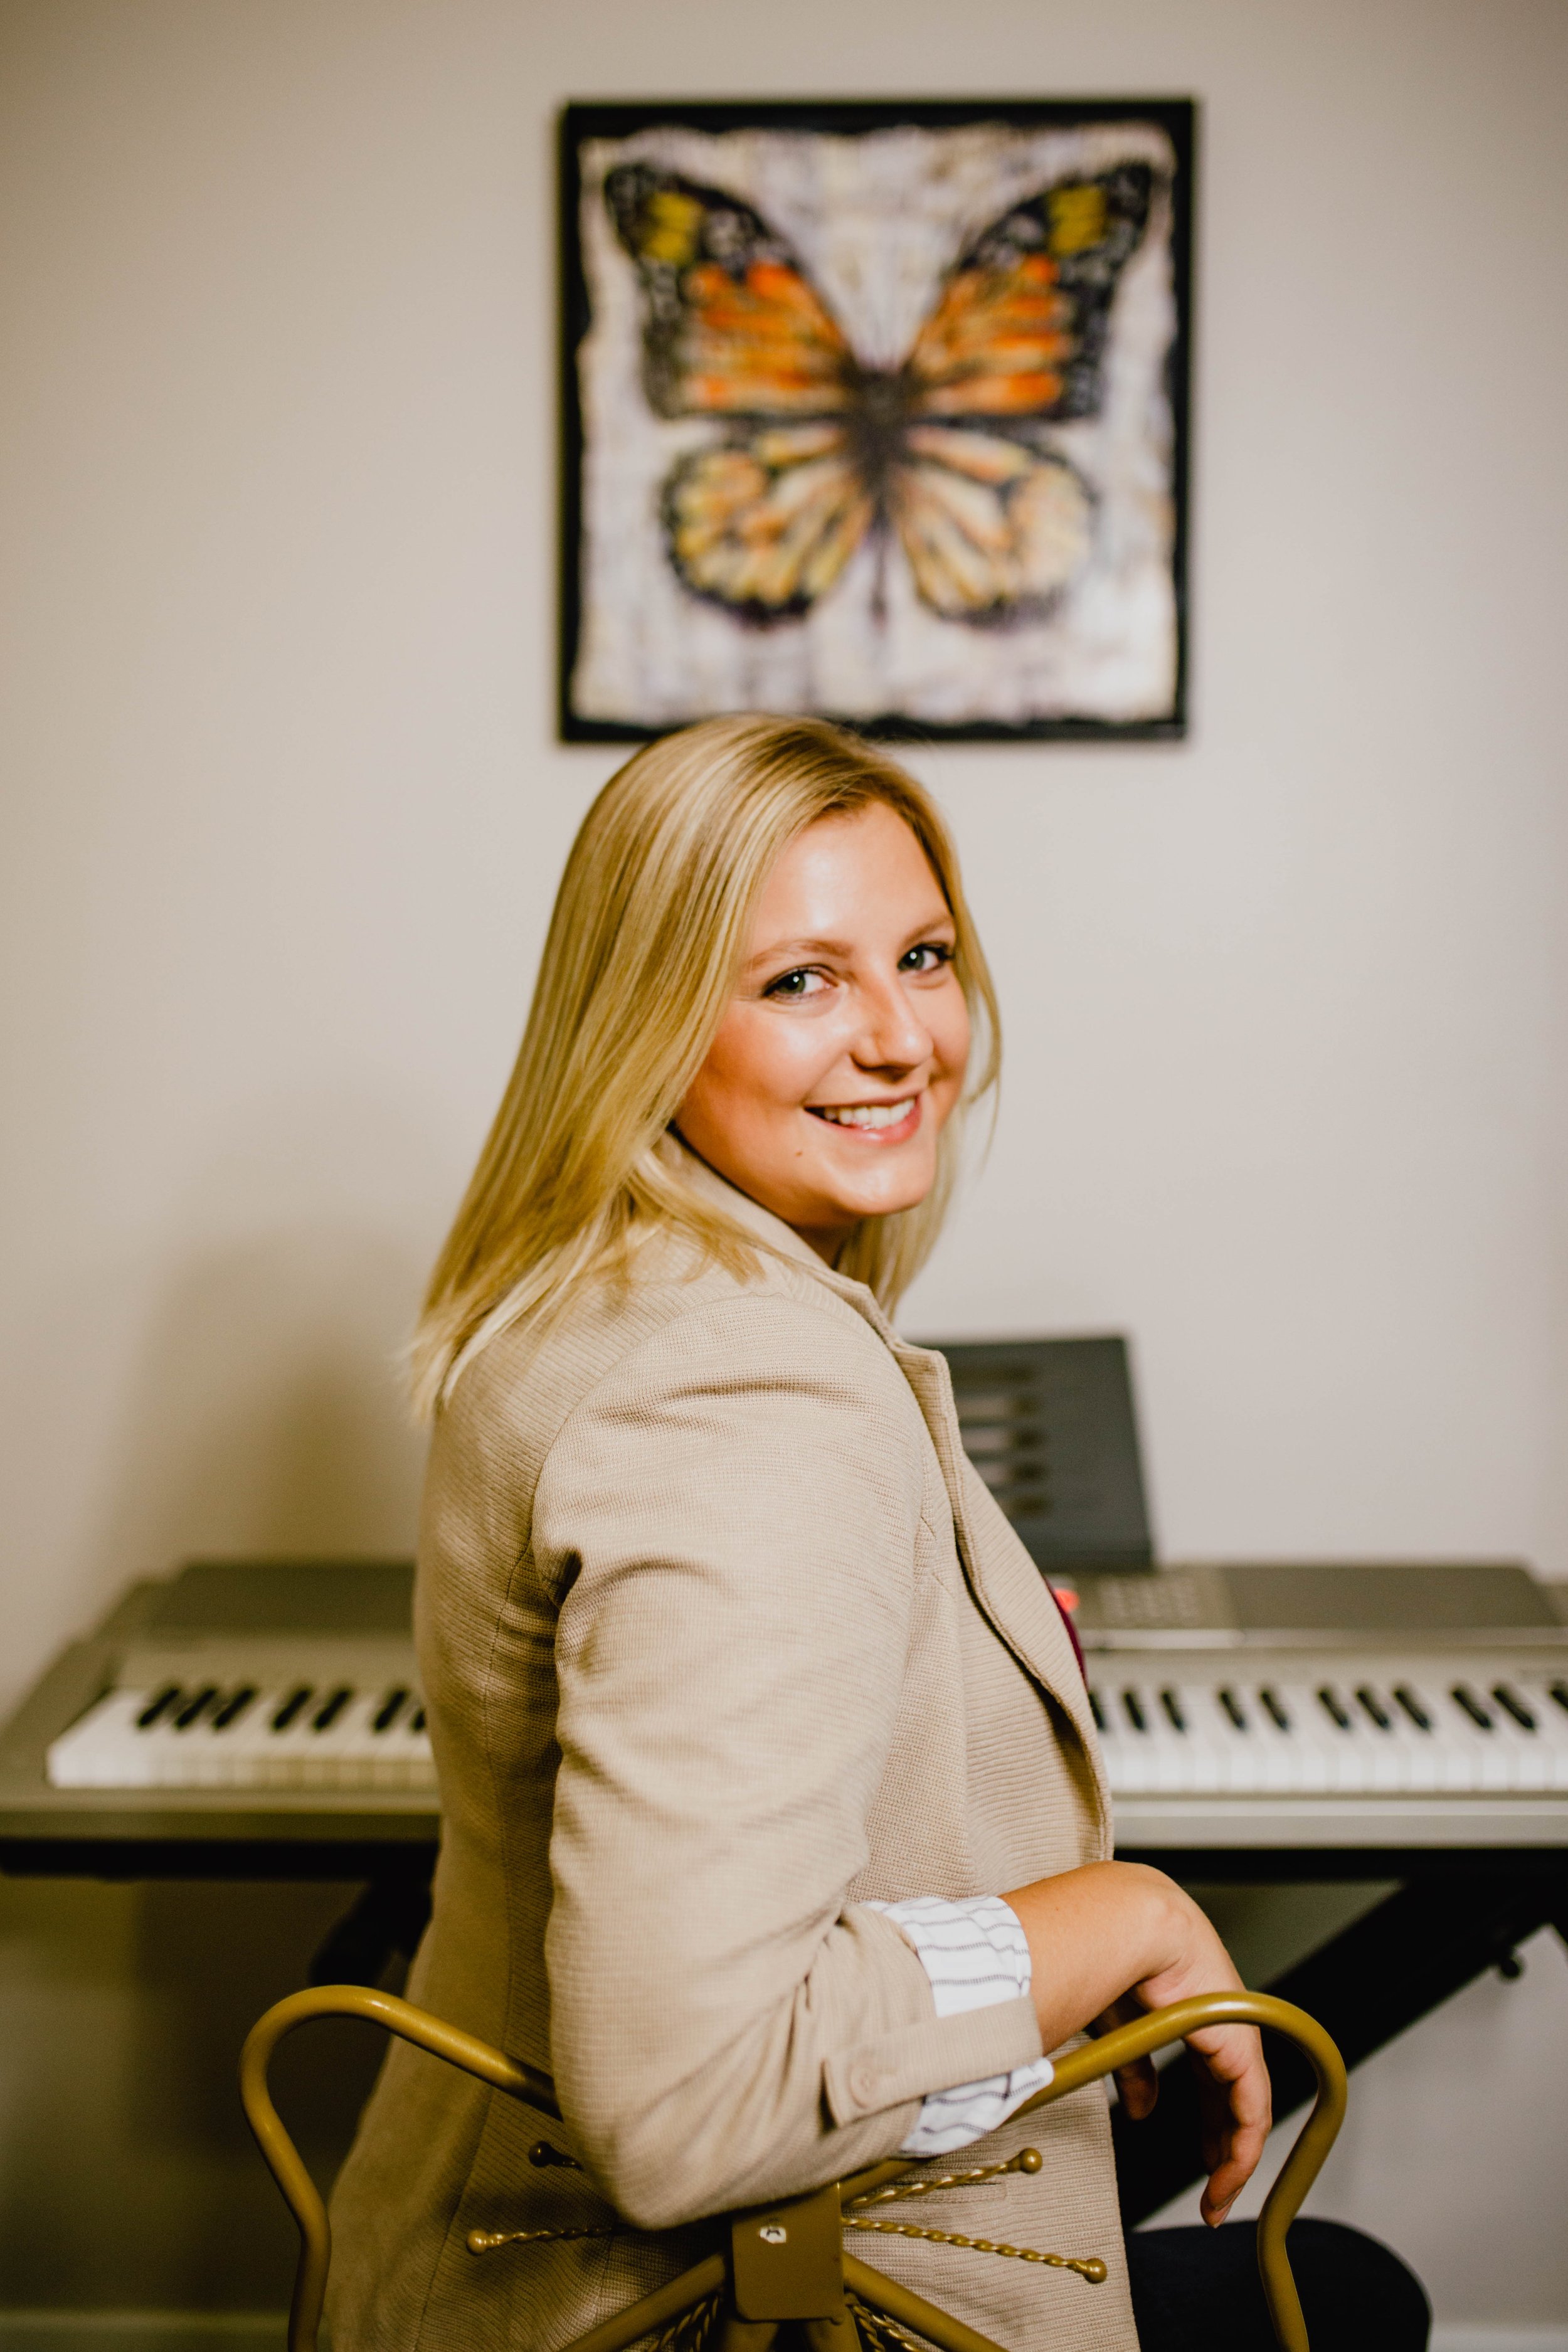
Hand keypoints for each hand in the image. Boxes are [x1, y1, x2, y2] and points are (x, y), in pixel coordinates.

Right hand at [1003, 1862, 1271, 2227]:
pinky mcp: (1241, 2048)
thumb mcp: (1121, 2025)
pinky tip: (1225, 2176)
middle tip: (1213, 2188)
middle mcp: (1223, 2025)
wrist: (1128, 1923)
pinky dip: (1242, 2150)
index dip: (1208, 2119)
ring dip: (1234, 2159)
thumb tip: (1140, 2110)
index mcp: (1195, 2013)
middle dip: (1221, 2144)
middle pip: (1230, 2098)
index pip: (1210, 2077)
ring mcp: (1236, 2035)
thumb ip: (1136, 2069)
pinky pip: (1252, 2113)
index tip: (1199, 2157)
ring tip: (1217, 2197)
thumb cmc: (1112, 1956)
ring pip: (1246, 2111)